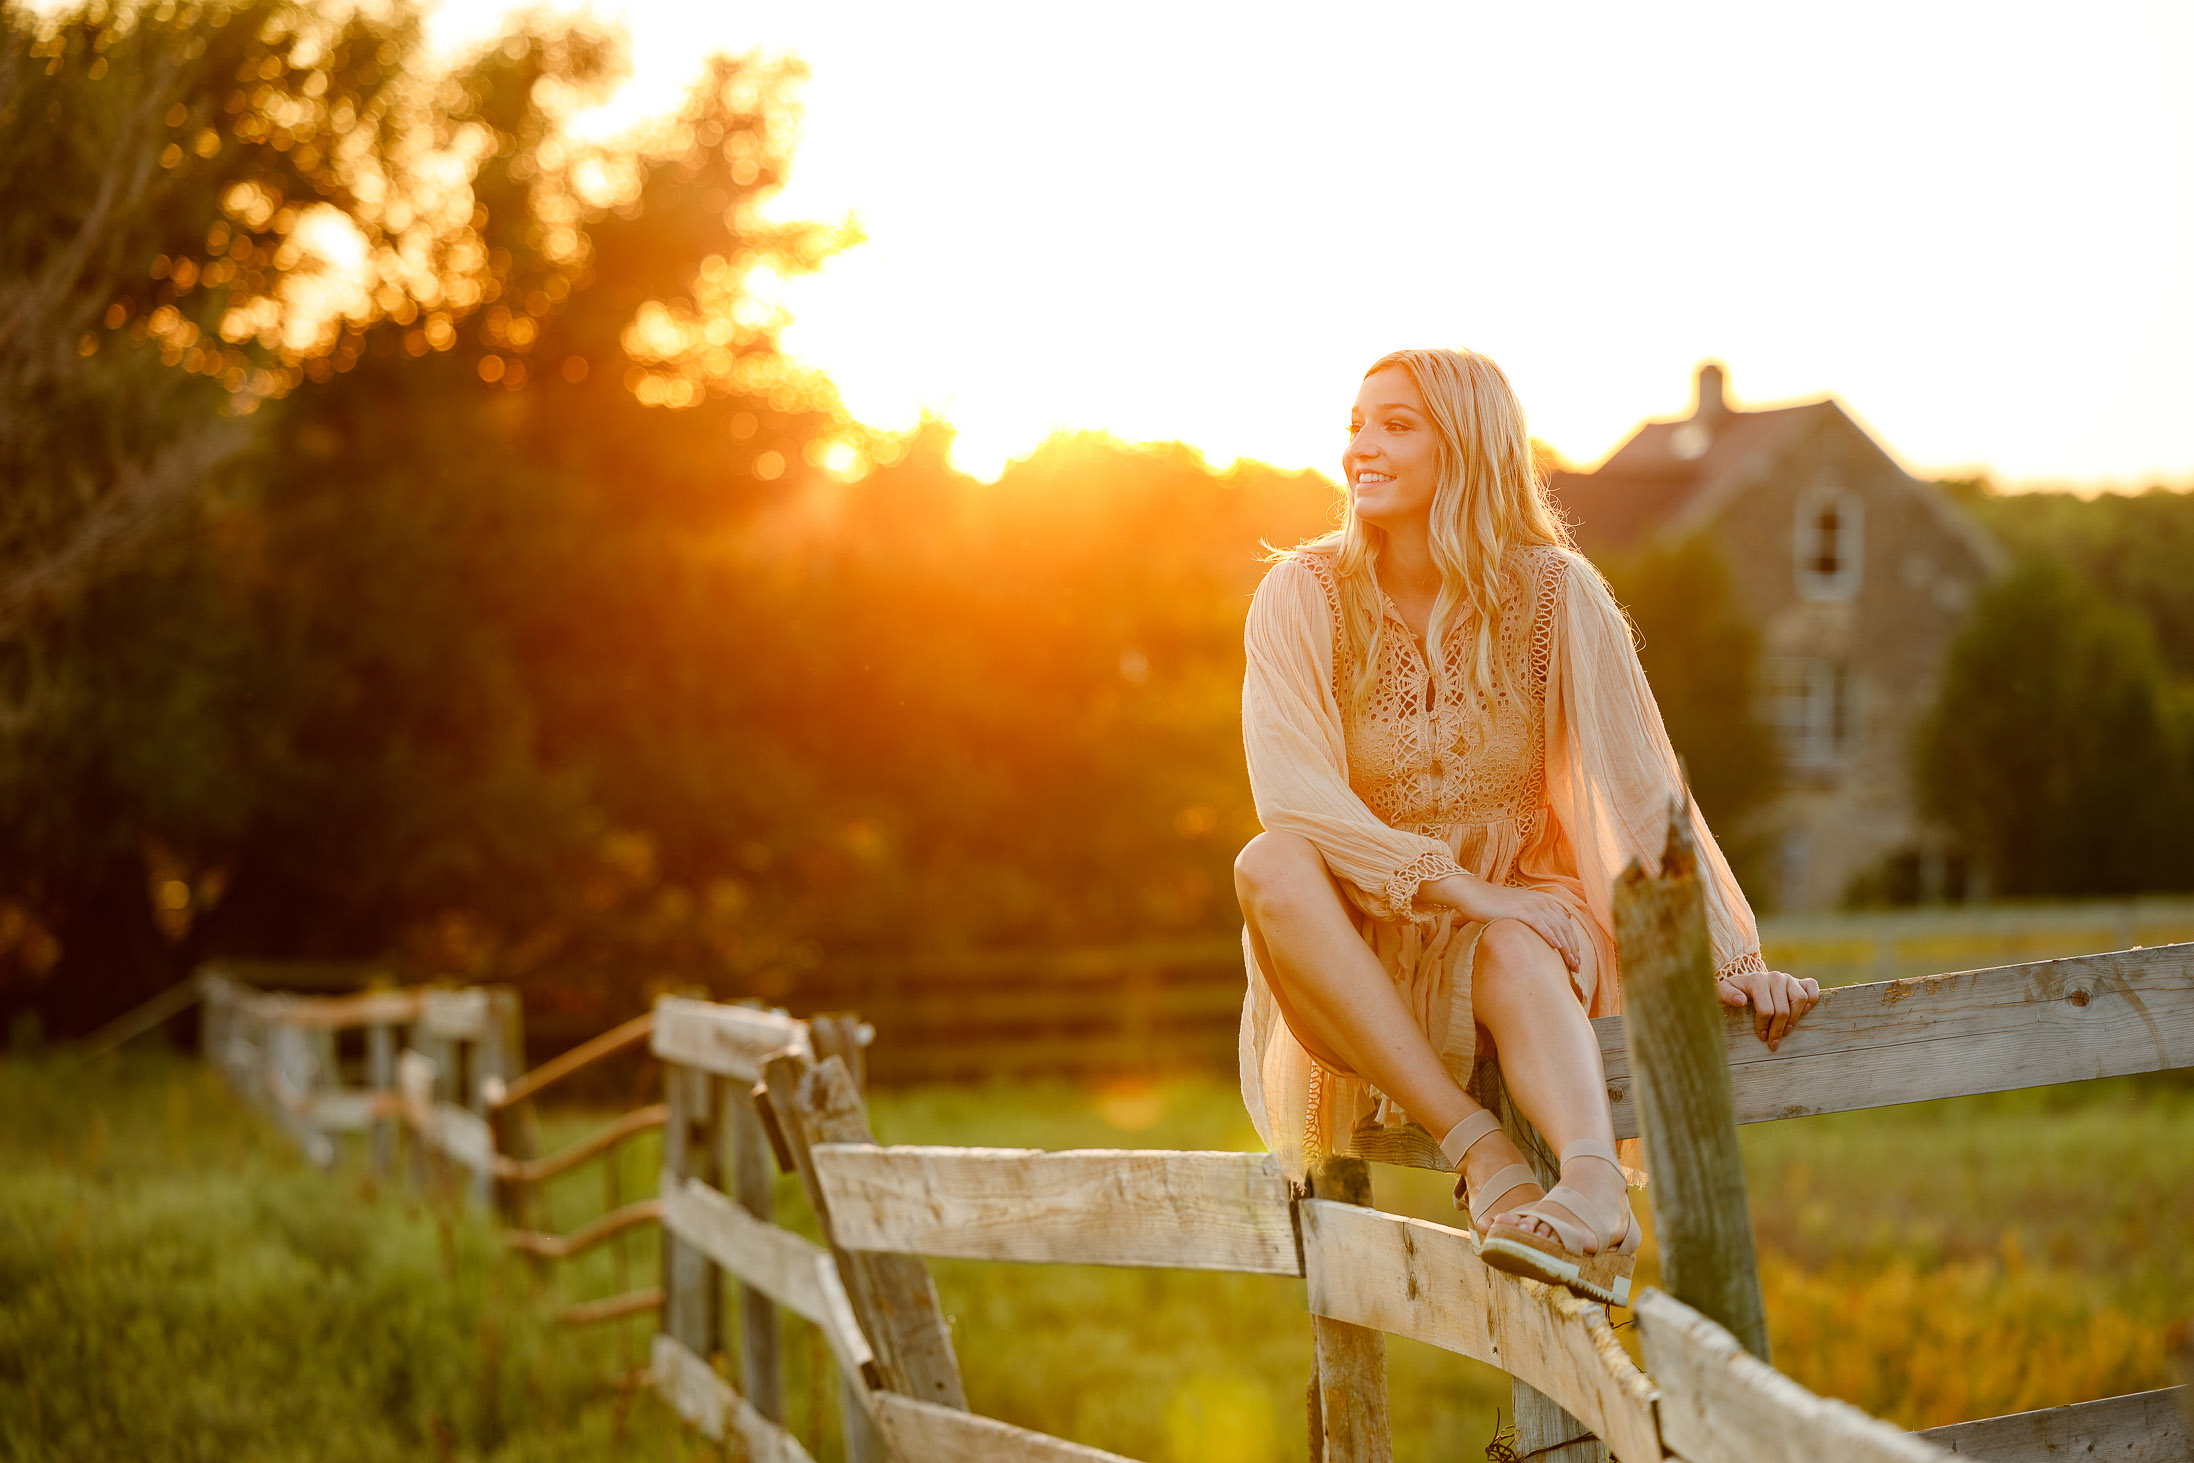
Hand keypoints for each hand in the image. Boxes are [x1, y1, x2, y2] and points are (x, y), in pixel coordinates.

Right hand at [1419, 874, 1581, 972]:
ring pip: (1555, 927)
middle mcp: (1540, 901)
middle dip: (1573, 948)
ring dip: (1566, 946)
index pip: (1565, 923)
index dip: (1573, 942)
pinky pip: (1539, 924)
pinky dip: (1549, 935)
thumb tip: (1543, 933)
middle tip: (1577, 966)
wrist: (1473, 894)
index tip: (1576, 959)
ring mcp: (1530, 905)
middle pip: (1564, 926)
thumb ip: (1533, 918)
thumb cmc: (1492, 905)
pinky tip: (1556, 947)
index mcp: (1542, 901)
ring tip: (1571, 962)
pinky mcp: (1519, 910)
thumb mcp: (1517, 910)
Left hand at [1716, 968, 1820, 1049]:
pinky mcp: (1799, 981)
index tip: (1762, 1038)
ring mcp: (1788, 978)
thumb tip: (1741, 1001)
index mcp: (1757, 980)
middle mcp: (1774, 977)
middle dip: (1778, 1029)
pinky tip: (1804, 1012)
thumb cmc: (1733, 991)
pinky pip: (1812, 987)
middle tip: (1774, 1042)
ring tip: (1786, 1030)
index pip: (1766, 1010)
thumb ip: (1727, 995)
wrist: (1743, 983)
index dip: (1764, 1027)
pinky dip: (1812, 999)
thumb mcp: (1722, 992)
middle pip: (1783, 1009)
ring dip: (1795, 1018)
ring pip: (1800, 999)